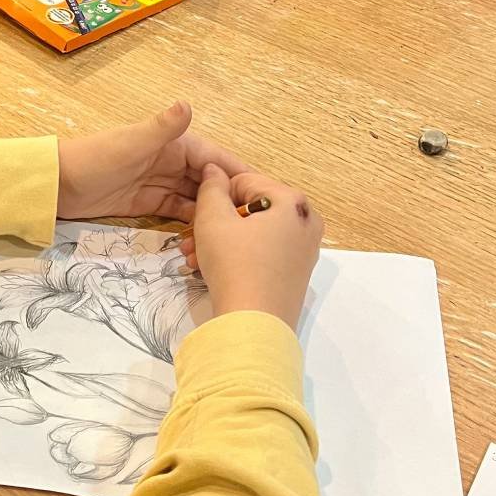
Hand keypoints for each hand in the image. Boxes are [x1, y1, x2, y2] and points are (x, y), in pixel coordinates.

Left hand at [57, 101, 249, 224]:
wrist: (57, 184)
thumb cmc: (94, 160)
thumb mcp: (130, 144)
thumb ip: (161, 128)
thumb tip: (186, 104)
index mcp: (174, 143)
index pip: (216, 160)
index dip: (240, 176)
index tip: (264, 197)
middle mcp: (172, 162)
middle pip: (211, 184)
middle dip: (231, 203)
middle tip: (253, 229)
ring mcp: (161, 184)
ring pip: (198, 202)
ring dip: (213, 218)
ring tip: (231, 240)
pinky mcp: (149, 205)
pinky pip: (179, 215)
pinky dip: (192, 227)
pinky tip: (206, 242)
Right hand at [180, 166, 322, 329]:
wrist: (254, 325)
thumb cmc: (235, 264)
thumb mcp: (212, 219)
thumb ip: (211, 187)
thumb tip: (215, 171)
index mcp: (291, 201)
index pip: (244, 181)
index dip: (215, 195)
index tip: (196, 213)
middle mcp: (306, 221)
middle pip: (251, 209)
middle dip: (217, 222)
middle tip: (190, 238)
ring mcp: (304, 250)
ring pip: (254, 233)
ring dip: (221, 240)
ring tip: (193, 257)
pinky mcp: (296, 274)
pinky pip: (264, 253)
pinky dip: (239, 255)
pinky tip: (211, 269)